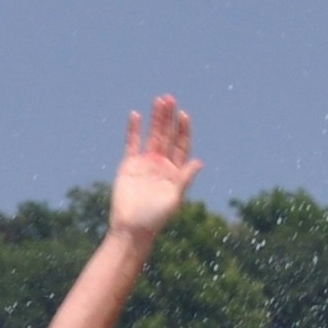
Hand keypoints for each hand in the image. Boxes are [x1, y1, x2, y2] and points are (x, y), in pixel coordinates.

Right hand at [111, 95, 201, 235]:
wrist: (131, 228)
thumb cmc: (155, 218)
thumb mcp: (174, 198)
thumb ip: (184, 178)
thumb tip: (198, 162)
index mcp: (175, 171)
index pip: (181, 144)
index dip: (183, 129)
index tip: (183, 115)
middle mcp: (162, 164)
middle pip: (167, 135)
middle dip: (169, 117)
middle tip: (170, 99)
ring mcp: (145, 163)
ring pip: (152, 135)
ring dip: (155, 118)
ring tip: (158, 100)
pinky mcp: (129, 164)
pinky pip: (132, 143)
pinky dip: (133, 129)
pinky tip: (135, 115)